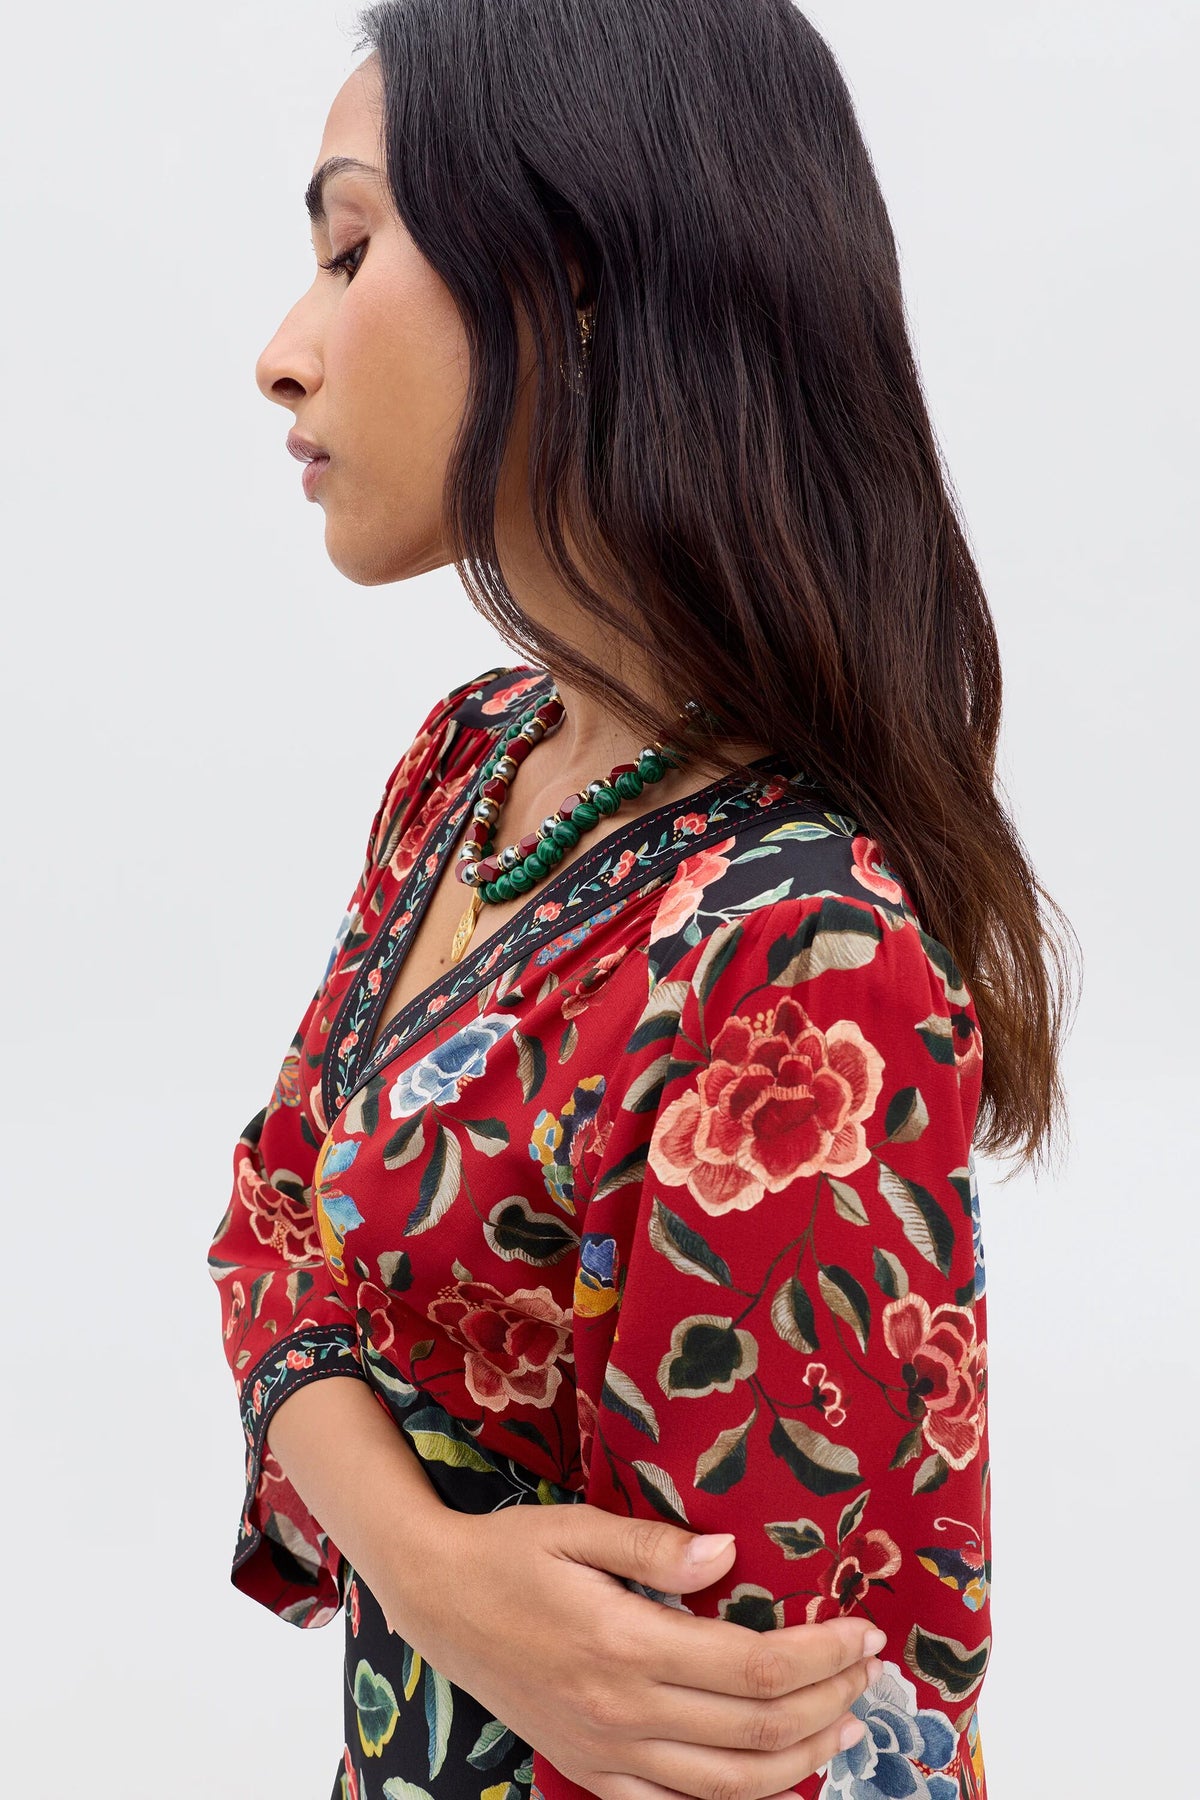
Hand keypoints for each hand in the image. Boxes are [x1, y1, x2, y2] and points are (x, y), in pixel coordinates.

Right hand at [382, 1501, 880, 1799]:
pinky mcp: (590, 1768)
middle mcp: (623, 1712)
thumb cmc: (509, 1553)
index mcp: (627, 1646)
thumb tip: (730, 1554)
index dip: (821, 1654)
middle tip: (867, 1672)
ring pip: (728, 1787)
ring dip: (799, 1761)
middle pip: (756, 1733)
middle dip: (827, 1703)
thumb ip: (656, 1548)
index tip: (864, 1630)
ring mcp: (606, 1752)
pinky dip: (733, 1798)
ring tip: (841, 1725)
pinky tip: (767, 1773)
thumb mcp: (577, 1528)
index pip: (755, 1669)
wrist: (434, 1599)